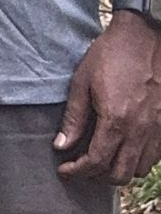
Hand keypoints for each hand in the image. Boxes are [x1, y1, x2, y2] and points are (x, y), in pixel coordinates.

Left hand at [55, 15, 160, 184]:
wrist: (145, 37)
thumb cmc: (110, 55)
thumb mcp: (82, 82)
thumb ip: (74, 118)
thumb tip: (61, 145)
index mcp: (116, 120)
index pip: (97, 162)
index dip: (77, 171)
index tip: (64, 169)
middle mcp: (141, 131)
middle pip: (120, 174)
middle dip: (97, 176)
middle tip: (80, 166)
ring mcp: (158, 129)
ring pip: (139, 169)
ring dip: (118, 170)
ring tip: (100, 158)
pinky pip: (154, 157)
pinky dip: (137, 160)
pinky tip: (122, 148)